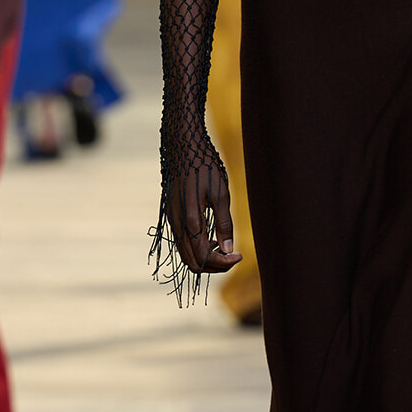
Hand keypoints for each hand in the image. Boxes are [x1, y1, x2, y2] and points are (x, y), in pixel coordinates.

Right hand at [168, 161, 241, 276]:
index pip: (203, 257)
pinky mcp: (172, 214)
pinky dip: (196, 248)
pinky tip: (211, 237)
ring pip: (185, 253)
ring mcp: (172, 220)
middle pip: (192, 261)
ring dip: (204, 257)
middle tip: (233, 256)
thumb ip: (224, 224)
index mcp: (190, 221)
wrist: (183, 146)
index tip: (239, 255)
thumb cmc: (205, 168)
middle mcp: (177, 224)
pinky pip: (181, 241)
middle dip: (214, 265)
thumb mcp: (221, 194)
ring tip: (224, 247)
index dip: (223, 263)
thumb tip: (228, 251)